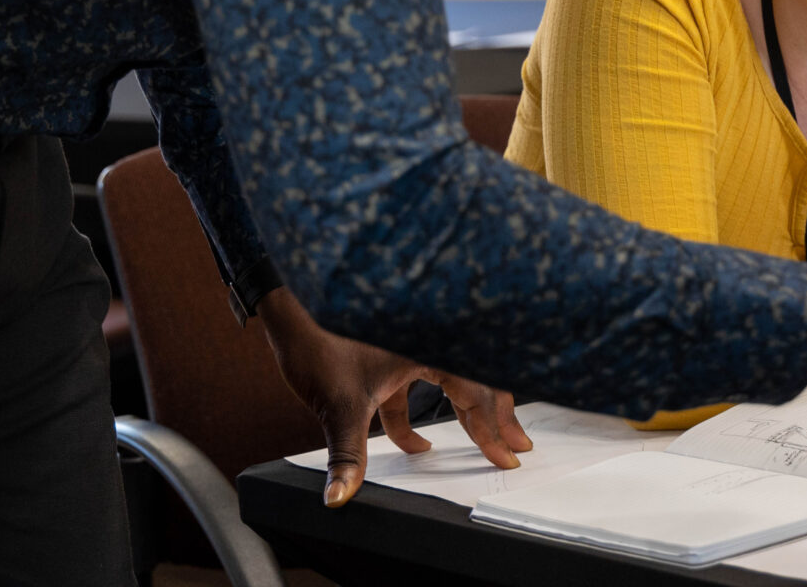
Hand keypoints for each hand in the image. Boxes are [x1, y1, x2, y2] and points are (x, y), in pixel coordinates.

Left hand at [255, 287, 532, 505]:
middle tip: (518, 446)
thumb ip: (347, 456)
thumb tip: (340, 496)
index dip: (494, 427)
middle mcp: (428, 338)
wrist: (287, 311)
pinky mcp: (390, 354)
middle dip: (498, 417)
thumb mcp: (339, 405)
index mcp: (430, 344)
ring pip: (453, 380)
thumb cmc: (317, 341)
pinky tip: (418, 447)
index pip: (476, 389)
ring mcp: (411, 344)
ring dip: (469, 414)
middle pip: (477, 379)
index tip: (508, 456)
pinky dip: (421, 418)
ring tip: (489, 441)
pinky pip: (420, 386)